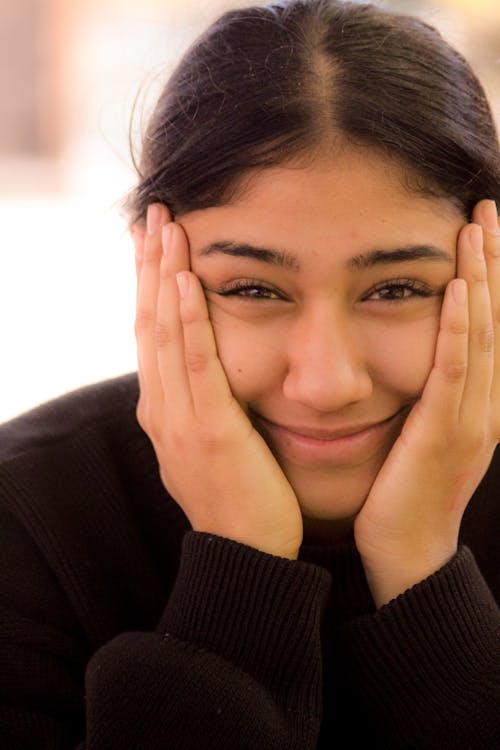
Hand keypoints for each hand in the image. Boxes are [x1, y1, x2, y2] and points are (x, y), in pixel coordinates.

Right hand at [133, 204, 302, 558]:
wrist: (247, 556)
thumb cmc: (240, 500)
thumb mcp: (212, 446)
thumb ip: (204, 407)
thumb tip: (209, 377)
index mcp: (165, 410)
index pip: (152, 334)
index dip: (150, 285)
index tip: (154, 243)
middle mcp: (161, 408)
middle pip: (150, 322)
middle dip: (150, 266)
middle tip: (153, 214)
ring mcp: (179, 418)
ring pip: (163, 333)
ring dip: (163, 275)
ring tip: (165, 225)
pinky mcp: (208, 428)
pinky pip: (195, 364)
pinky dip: (186, 319)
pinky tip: (185, 280)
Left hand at [354, 199, 499, 605]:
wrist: (407, 549)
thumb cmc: (403, 491)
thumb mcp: (421, 431)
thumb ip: (425, 392)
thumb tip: (412, 355)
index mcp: (475, 401)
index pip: (484, 325)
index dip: (487, 275)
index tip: (478, 230)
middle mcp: (483, 403)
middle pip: (492, 318)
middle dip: (491, 261)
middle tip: (485, 208)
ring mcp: (470, 418)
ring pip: (480, 335)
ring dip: (481, 279)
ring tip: (476, 228)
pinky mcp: (444, 434)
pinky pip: (453, 373)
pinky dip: (459, 329)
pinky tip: (458, 290)